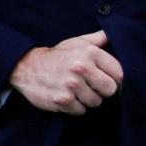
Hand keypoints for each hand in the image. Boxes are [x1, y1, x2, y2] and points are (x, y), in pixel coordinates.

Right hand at [8, 30, 122, 114]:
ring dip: (89, 100)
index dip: (118, 80)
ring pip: (96, 102)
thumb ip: (98, 39)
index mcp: (90, 52)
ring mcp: (72, 85)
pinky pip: (81, 111)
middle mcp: (82, 68)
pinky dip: (76, 107)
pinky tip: (69, 97)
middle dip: (103, 90)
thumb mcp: (77, 42)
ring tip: (78, 91)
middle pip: (110, 89)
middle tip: (93, 87)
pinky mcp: (62, 100)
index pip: (119, 72)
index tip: (112, 82)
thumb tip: (113, 34)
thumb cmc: (57, 55)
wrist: (27, 67)